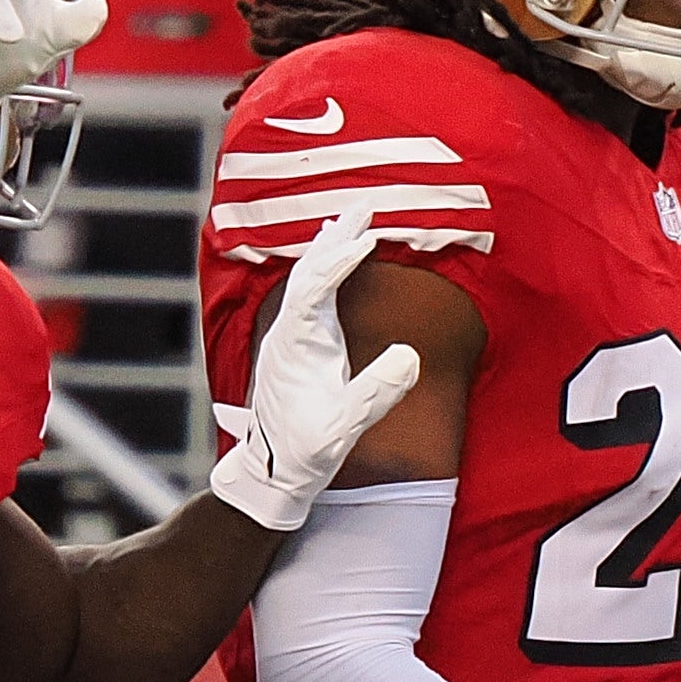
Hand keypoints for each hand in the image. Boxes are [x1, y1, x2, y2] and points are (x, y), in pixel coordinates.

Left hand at [211, 212, 423, 529]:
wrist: (272, 474)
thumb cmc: (306, 453)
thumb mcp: (345, 426)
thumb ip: (375, 393)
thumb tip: (409, 357)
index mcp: (296, 343)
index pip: (317, 286)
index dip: (343, 259)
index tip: (369, 239)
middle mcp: (286, 333)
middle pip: (309, 269)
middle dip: (338, 237)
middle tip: (364, 208)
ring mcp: (287, 338)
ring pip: (305, 279)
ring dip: (329, 249)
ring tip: (348, 221)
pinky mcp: (293, 347)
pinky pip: (306, 296)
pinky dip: (322, 271)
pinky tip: (329, 264)